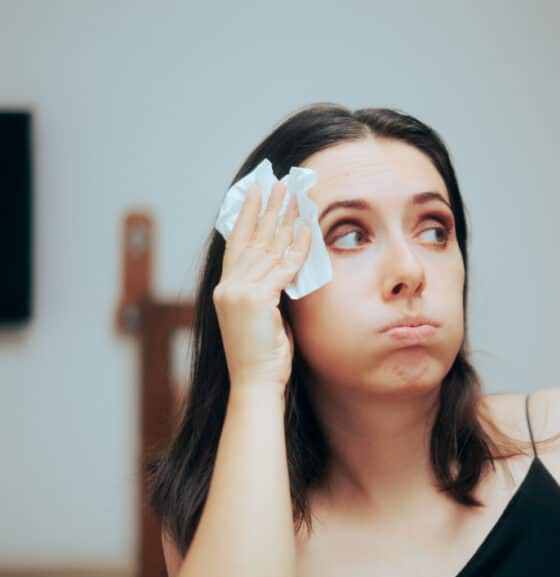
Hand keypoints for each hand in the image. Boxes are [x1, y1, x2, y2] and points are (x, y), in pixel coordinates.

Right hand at [213, 181, 311, 392]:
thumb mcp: (264, 317)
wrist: (255, 383)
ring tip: (295, 197)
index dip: (246, 216)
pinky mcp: (255, 300)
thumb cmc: (263, 357)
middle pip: (251, 238)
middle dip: (267, 209)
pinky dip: (297, 248)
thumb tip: (286, 267)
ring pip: (267, 247)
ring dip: (284, 220)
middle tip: (279, 183)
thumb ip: (269, 290)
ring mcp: (239, 292)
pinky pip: (282, 267)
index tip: (256, 193)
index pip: (236, 243)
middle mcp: (228, 286)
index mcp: (226, 289)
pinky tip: (307, 230)